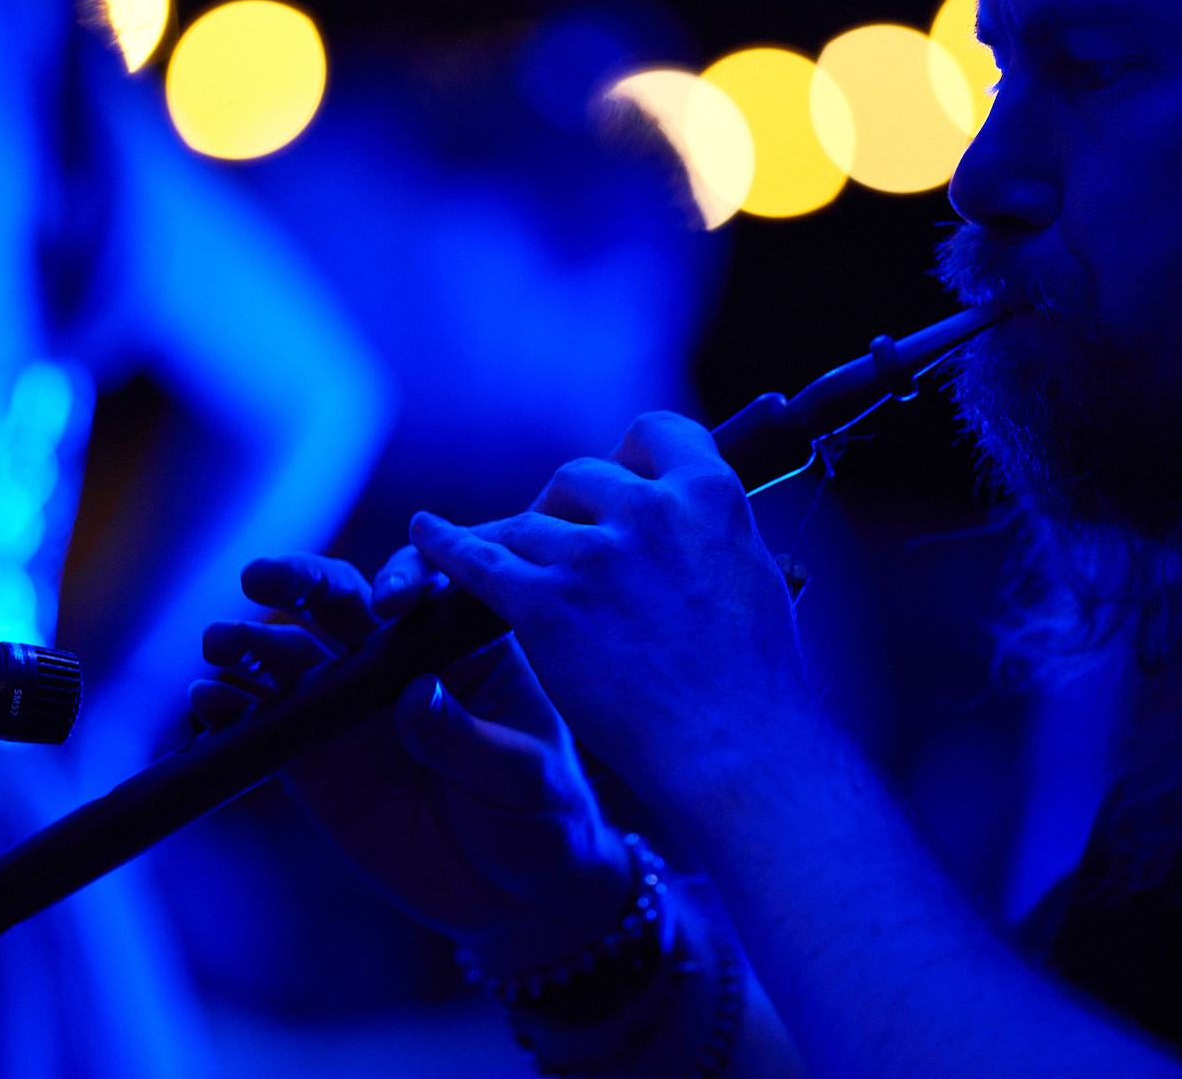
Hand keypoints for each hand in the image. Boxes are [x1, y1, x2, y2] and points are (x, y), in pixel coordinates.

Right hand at [192, 551, 629, 973]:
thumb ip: (470, 739)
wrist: (512, 896)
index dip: (399, 577)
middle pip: (339, 599)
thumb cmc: (542, 819)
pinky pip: (262, 721)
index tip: (387, 602)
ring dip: (251, 640)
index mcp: (462, 646)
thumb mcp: (524, 778)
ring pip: (290, 653)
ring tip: (222, 644)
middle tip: (260, 579)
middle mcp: (396, 662)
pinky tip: (210, 702)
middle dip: (298, 580)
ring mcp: (349, 707)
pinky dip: (230, 706)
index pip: (424, 588)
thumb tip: (416, 698)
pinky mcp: (313, 760)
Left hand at [406, 411, 813, 808]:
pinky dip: (445, 545)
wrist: (733, 747)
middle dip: (566, 504)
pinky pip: (478, 559)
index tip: (623, 480)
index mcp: (709, 494)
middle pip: (579, 475)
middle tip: (566, 541)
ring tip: (497, 550)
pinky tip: (425, 535)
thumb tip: (694, 524)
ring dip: (513, 537)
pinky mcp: (544, 604)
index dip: (632, 457)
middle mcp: (647, 510)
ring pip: (528, 521)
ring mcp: (591, 556)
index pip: (655, 433)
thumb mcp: (753, 576)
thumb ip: (711, 536)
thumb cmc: (756, 683)